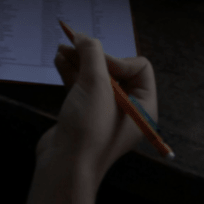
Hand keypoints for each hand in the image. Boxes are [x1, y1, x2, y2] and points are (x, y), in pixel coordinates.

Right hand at [36, 32, 158, 185]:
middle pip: (114, 70)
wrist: (65, 166)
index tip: (96, 63)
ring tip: (61, 47)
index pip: (138, 68)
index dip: (117, 60)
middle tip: (73, 42)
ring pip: (94, 77)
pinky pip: (81, 88)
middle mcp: (127, 110)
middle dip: (93, 56)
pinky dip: (71, 72)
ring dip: (79, 61)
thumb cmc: (90, 127)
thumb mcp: (96, 84)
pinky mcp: (84, 116)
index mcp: (143, 107)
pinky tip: (59, 60)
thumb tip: (83, 36)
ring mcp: (104, 114)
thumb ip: (92, 53)